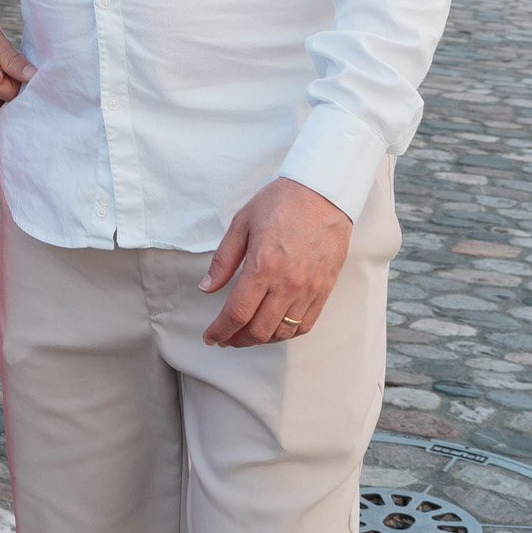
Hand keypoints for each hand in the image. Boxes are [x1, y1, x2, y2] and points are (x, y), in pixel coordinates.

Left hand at [200, 176, 351, 346]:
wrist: (323, 192)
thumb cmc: (281, 202)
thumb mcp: (242, 223)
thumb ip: (223, 260)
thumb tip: (206, 288)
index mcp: (263, 266)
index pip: (237, 314)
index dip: (220, 331)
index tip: (210, 337)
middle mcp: (288, 284)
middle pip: (259, 330)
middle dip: (236, 340)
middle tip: (225, 338)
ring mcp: (309, 289)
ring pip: (282, 332)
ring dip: (260, 340)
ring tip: (246, 334)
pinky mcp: (325, 289)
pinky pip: (305, 324)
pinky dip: (286, 333)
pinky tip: (273, 328)